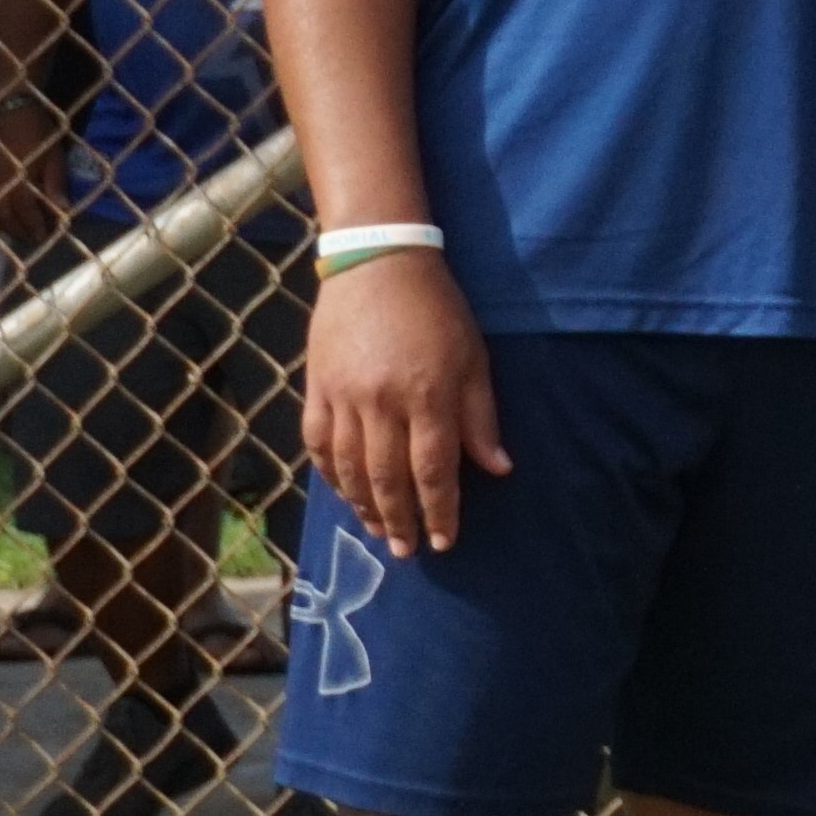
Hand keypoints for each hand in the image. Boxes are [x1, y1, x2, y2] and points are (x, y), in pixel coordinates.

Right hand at [0, 97, 62, 256]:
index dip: (37, 227)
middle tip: (36, 235)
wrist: (8, 108)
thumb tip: (63, 211)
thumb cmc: (39, 131)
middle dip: (21, 230)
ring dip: (3, 226)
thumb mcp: (55, 157)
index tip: (47, 236)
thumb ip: (56, 185)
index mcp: (19, 177)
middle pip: (5, 217)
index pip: (26, 212)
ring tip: (19, 229)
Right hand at [304, 250, 508, 555]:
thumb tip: (498, 470)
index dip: (440, 511)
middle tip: (406, 551)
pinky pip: (317, 443)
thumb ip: (481, 418)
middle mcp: (381, 403)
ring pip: (348, 467)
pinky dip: (329, 474)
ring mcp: (343, 397)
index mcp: (427, 396)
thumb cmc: (438, 311)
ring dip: (362, 505)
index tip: (445, 541)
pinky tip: (343, 493)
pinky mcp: (316, 387)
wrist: (377, 263)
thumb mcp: (474, 360)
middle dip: (399, 520)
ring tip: (376, 531)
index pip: (433, 470)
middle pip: (387, 478)